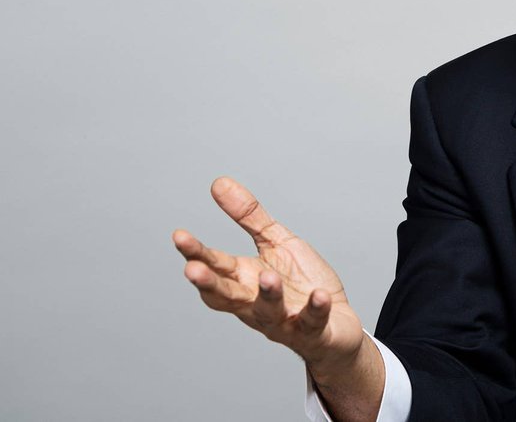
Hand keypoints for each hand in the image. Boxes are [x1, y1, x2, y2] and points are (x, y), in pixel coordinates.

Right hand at [172, 177, 366, 372]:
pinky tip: (319, 296)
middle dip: (209, 283)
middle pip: (227, 296)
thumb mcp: (276, 243)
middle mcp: (256, 304)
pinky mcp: (313, 331)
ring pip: (269, 312)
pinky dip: (315, 309)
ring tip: (268, 277)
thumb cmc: (300, 283)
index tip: (180, 236)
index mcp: (245, 280)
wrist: (335, 324)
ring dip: (267, 296)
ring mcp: (284, 320)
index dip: (197, 253)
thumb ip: (249, 218)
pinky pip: (312, 322)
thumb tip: (219, 183)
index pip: (215, 266)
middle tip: (192, 270)